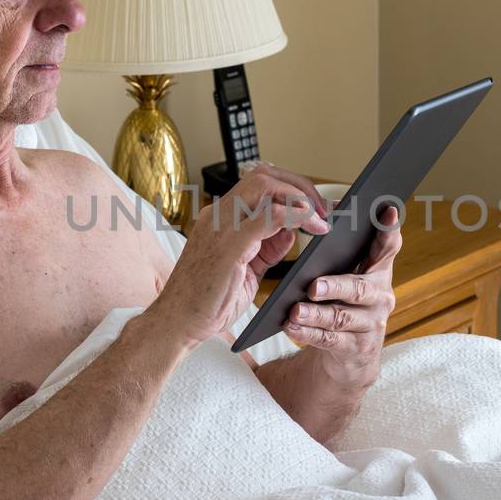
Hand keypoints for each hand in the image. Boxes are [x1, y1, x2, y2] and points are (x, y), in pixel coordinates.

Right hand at [150, 164, 331, 350]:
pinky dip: (296, 215)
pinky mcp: (228, 244)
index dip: (292, 190)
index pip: (259, 185)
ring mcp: (220, 226)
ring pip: (265, 185)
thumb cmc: (206, 302)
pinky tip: (312, 228)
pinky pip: (268, 215)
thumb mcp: (246, 270)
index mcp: (220, 219)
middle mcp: (218, 215)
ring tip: (321, 220)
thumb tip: (293, 230)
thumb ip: (267, 247)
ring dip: (300, 198)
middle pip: (264, 176)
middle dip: (300, 187)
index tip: (317, 209)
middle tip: (323, 211)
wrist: (177, 324)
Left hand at [283, 203, 402, 389]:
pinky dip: (308, 334)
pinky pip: (329, 340)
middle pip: (358, 289)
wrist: (352, 354)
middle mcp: (380, 297)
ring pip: (341, 317)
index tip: (387, 211)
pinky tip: (291, 327)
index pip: (387, 248)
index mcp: (378, 271)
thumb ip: (343, 247)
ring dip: (316, 314)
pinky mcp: (356, 348)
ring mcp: (370, 324)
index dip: (388, 231)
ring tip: (295, 311)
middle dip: (335, 286)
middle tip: (312, 285)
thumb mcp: (347, 274)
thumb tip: (327, 208)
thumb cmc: (344, 302)